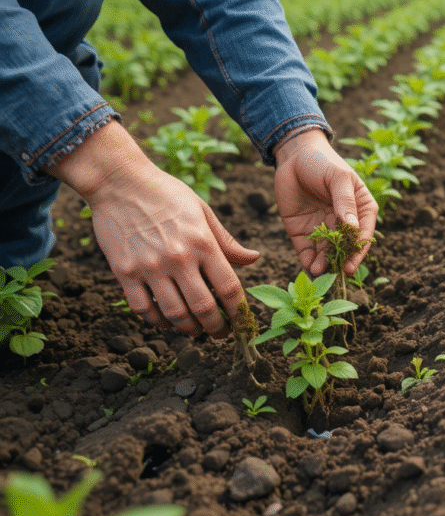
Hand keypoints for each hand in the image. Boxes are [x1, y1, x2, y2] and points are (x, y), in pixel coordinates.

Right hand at [47, 122, 259, 337]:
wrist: (119, 181)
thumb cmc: (166, 194)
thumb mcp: (203, 211)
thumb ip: (227, 241)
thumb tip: (255, 259)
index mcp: (203, 242)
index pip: (229, 288)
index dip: (239, 311)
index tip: (242, 320)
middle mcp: (178, 258)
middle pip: (204, 308)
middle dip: (217, 328)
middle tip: (221, 334)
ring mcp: (150, 267)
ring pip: (174, 313)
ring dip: (188, 329)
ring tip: (195, 331)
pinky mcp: (125, 271)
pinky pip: (143, 308)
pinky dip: (157, 321)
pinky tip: (165, 321)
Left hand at [273, 128, 376, 275]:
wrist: (293, 155)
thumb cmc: (323, 162)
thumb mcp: (338, 178)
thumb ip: (345, 202)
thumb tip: (352, 227)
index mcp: (360, 209)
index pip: (363, 234)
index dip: (358, 250)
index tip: (350, 264)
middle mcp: (343, 223)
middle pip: (345, 248)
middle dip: (340, 262)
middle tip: (334, 274)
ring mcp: (323, 229)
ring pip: (326, 253)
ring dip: (324, 264)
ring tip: (318, 271)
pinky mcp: (303, 232)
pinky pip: (307, 252)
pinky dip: (308, 262)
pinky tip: (308, 269)